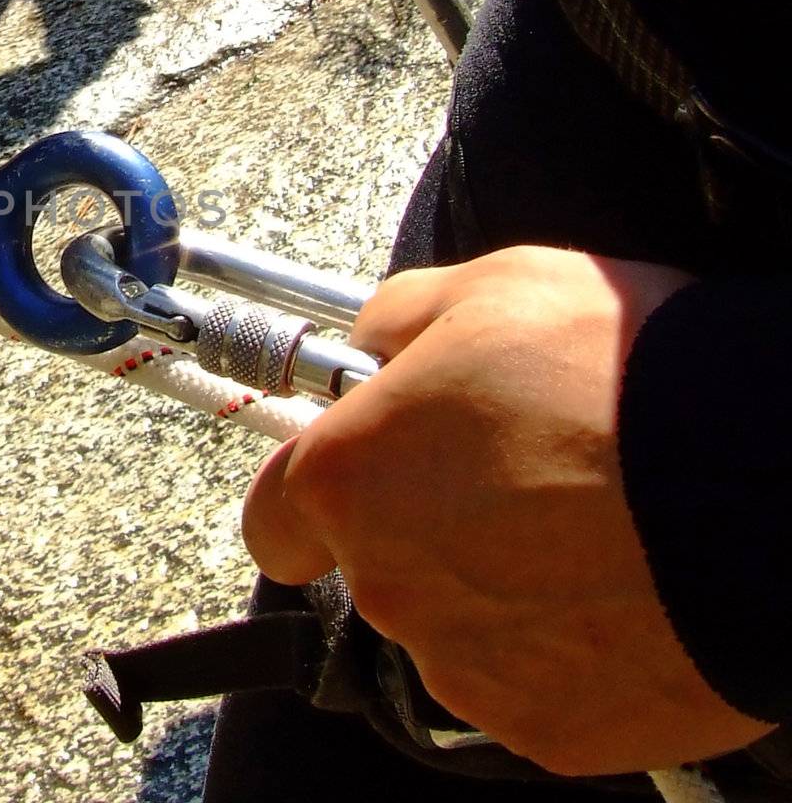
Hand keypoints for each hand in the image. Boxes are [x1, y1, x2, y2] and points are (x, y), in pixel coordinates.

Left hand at [243, 246, 773, 773]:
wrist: (764, 483)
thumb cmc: (622, 373)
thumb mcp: (490, 289)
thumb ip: (396, 322)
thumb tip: (368, 350)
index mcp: (350, 481)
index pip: (275, 517)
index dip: (313, 494)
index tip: (362, 475)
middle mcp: (388, 587)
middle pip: (378, 570)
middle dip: (429, 530)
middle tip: (521, 480)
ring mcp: (466, 669)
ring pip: (456, 632)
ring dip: (499, 593)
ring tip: (589, 532)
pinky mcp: (548, 730)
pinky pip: (533, 688)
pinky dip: (566, 653)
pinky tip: (622, 593)